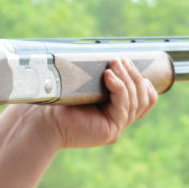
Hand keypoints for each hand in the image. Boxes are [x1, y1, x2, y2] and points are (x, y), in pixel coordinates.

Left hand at [38, 57, 157, 149]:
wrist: (42, 121)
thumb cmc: (59, 101)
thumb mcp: (87, 85)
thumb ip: (103, 77)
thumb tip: (116, 56)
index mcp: (117, 111)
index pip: (146, 98)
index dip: (143, 80)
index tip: (128, 62)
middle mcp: (119, 121)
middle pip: (144, 97)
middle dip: (133, 75)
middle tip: (119, 59)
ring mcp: (116, 128)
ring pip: (136, 101)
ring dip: (127, 79)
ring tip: (114, 64)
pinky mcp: (110, 131)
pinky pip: (123, 107)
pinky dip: (119, 89)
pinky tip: (108, 76)